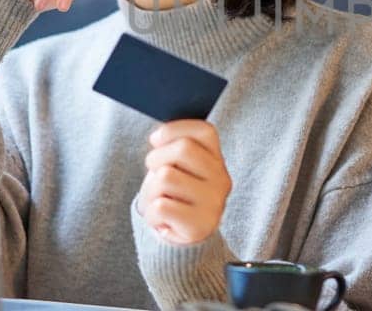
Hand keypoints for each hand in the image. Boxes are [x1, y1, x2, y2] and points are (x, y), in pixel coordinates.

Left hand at [135, 120, 231, 244]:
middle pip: (183, 148)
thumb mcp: (178, 167)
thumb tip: (158, 137)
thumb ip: (174, 148)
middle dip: (156, 158)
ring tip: (159, 201)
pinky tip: (162, 221)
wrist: (186, 241)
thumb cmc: (175, 196)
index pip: (204, 131)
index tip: (156, 141)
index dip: (173, 130)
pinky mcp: (200, 225)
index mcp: (218, 160)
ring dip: (150, 191)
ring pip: (166, 177)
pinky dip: (151, 214)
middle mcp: (221, 179)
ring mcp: (213, 203)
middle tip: (154, 174)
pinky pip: (161, 207)